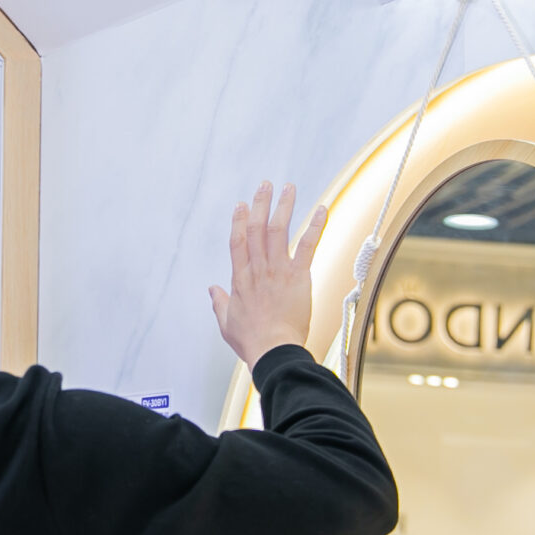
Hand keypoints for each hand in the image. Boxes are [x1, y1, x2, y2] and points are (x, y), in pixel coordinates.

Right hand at [209, 182, 326, 367]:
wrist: (274, 350)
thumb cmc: (251, 341)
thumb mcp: (227, 323)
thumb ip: (220, 303)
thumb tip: (212, 291)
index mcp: (241, 279)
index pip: (238, 242)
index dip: (239, 221)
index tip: (241, 205)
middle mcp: (258, 269)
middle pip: (258, 229)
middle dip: (261, 204)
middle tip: (265, 185)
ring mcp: (278, 270)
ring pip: (280, 230)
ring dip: (284, 206)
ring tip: (288, 187)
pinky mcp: (299, 276)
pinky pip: (308, 246)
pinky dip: (315, 226)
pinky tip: (322, 209)